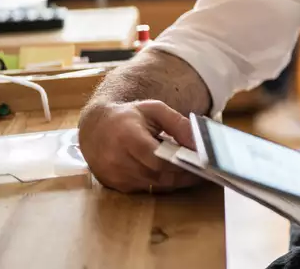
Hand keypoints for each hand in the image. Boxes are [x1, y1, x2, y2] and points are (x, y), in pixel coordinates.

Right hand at [78, 99, 200, 193]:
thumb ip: (178, 124)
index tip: (201, 161)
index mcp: (127, 137)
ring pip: (153, 185)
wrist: (95, 127)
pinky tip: (172, 174)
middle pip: (158, 175)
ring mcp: (114, 176)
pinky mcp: (115, 185)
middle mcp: (117, 160)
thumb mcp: (155, 110)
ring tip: (192, 170)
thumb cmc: (129, 116)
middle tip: (204, 169)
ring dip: (174, 180)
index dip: (180, 163)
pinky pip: (145, 189)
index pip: (158, 159)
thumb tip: (199, 143)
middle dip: (182, 174)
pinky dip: (160, 182)